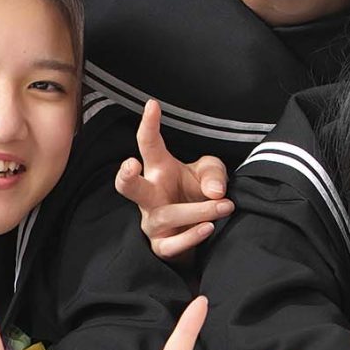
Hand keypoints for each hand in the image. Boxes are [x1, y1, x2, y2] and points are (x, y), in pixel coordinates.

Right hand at [112, 97, 234, 259]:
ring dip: (198, 211)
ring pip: (166, 216)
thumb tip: (216, 191)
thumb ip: (214, 174)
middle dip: (125, 176)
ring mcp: (152, 221)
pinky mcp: (161, 245)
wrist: (198, 230)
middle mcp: (150, 195)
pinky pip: (171, 245)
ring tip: (224, 205)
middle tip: (132, 164)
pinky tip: (208, 227)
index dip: (148, 124)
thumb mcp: (211, 173)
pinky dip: (191, 236)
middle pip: (128, 186)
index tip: (152, 105)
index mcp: (158, 170)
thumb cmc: (198, 193)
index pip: (149, 144)